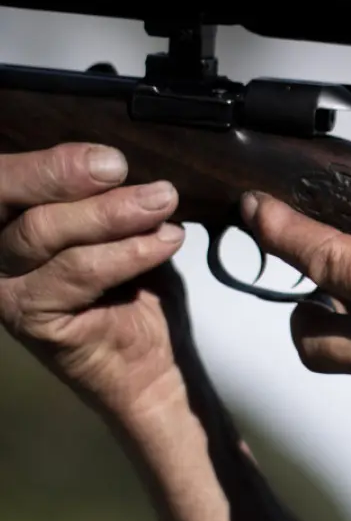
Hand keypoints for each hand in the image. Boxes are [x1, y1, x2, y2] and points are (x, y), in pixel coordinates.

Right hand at [0, 144, 190, 421]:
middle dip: (63, 174)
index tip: (109, 157)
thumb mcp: (119, 228)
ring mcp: (3, 285)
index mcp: (8, 217)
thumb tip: (118, 158)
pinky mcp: (27, 317)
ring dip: (110, 213)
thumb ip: (106, 194)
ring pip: (42, 232)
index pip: (6, 177)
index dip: (47, 162)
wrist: (144, 363)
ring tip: (163, 202)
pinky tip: (165, 242)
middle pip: (7, 196)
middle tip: (120, 168)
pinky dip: (127, 253)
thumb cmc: (130, 287)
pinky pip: (76, 272)